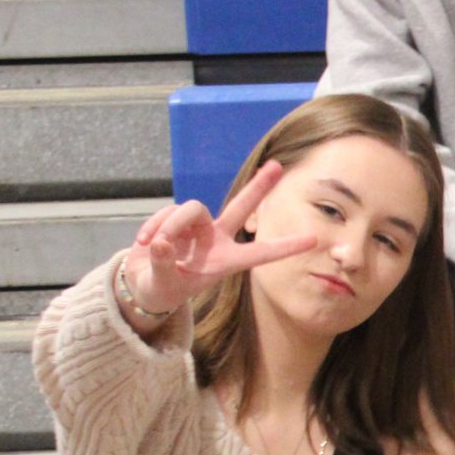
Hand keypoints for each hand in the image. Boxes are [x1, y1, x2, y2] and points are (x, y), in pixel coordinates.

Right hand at [124, 162, 316, 315]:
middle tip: (277, 166)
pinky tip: (143, 242)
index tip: (313, 240)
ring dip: (170, 225)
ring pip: (190, 209)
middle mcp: (217, 239)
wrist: (142, 283)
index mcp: (226, 261)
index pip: (261, 253)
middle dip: (258, 186)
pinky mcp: (176, 219)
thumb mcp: (162, 284)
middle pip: (241, 207)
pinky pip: (167, 213)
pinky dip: (153, 226)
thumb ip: (162, 264)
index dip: (286, 247)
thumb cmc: (161, 289)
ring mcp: (198, 227)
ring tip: (154, 245)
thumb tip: (160, 242)